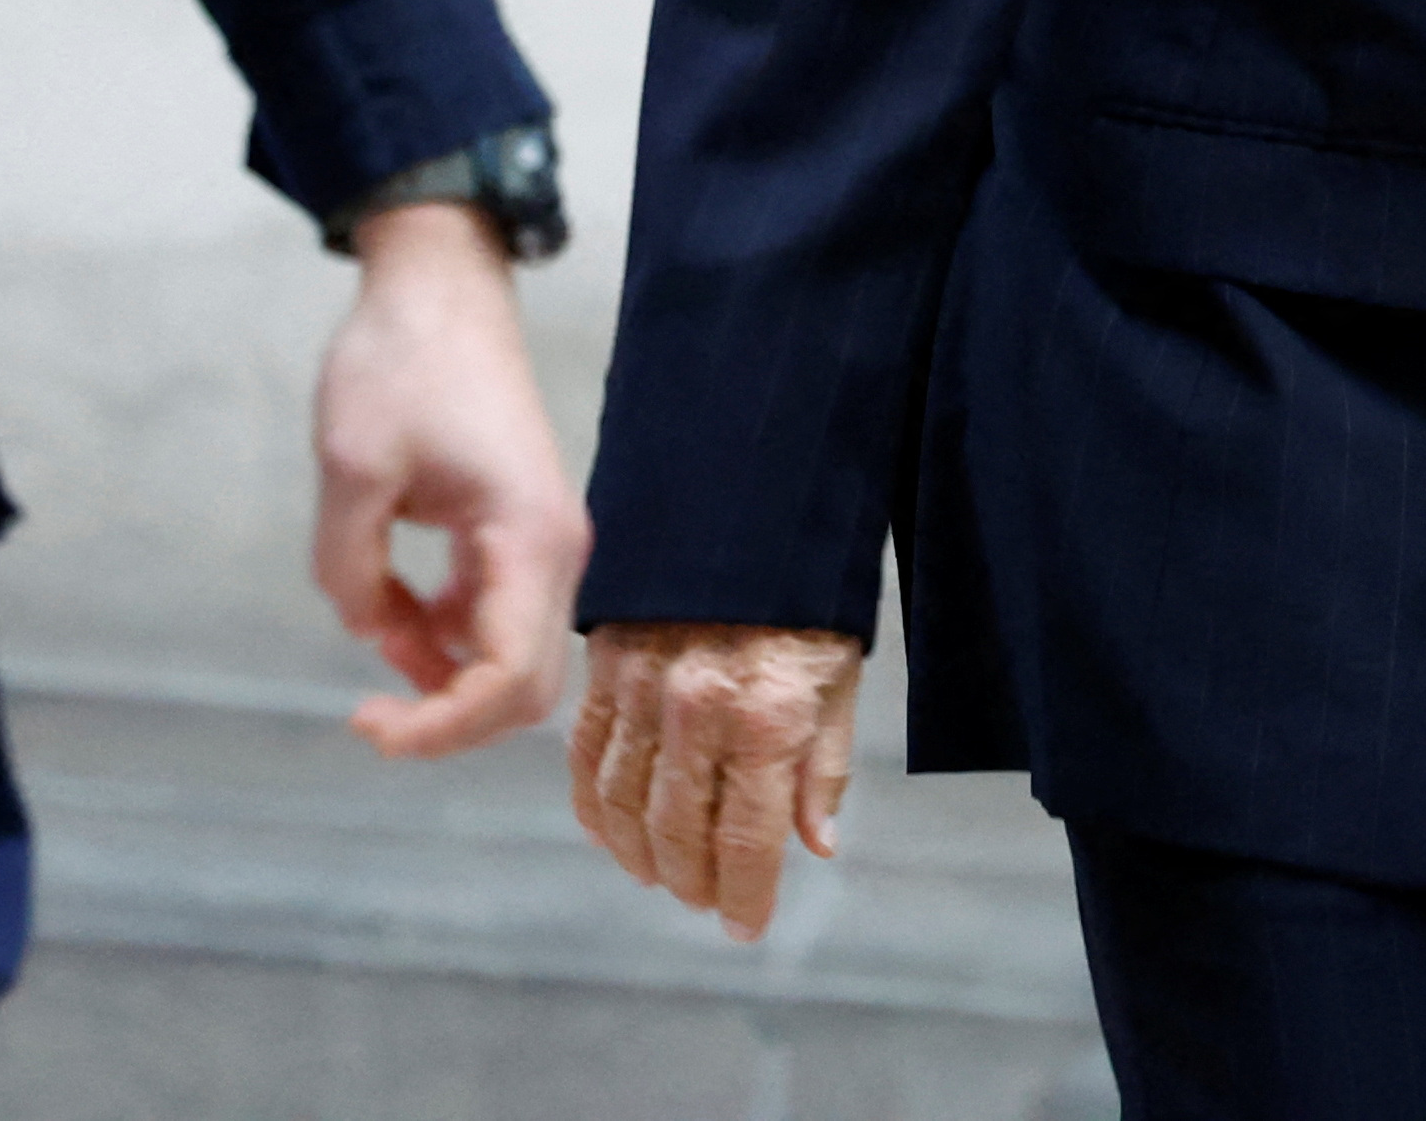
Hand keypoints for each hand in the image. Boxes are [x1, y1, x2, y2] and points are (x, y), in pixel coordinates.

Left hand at [311, 202, 589, 755]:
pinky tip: (394, 612)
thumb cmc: (400, 362)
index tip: (368, 723)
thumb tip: (367, 631)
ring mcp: (543, 542)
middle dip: (449, 720)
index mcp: (529, 537)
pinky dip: (446, 637)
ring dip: (445, 677)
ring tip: (375, 634)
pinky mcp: (520, 532)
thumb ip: (349, 569)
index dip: (442, 728)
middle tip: (368, 715)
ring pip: (512, 658)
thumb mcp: (351, 467)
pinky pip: (497, 618)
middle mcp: (555, 550)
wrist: (439, 289)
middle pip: (524, 688)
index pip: (510, 679)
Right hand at [573, 621, 863, 942]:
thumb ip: (822, 767)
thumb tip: (816, 845)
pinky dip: (594, 805)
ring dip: (640, 855)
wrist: (749, 499)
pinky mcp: (605, 663)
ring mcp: (642, 685)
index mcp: (765, 716)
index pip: (745, 839)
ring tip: (663, 877)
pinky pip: (586, 753)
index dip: (744, 896)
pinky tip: (611, 833)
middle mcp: (696, 707)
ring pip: (623, 802)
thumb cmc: (805, 595)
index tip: (745, 926)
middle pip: (678, 831)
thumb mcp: (839, 678)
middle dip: (694, 883)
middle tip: (706, 902)